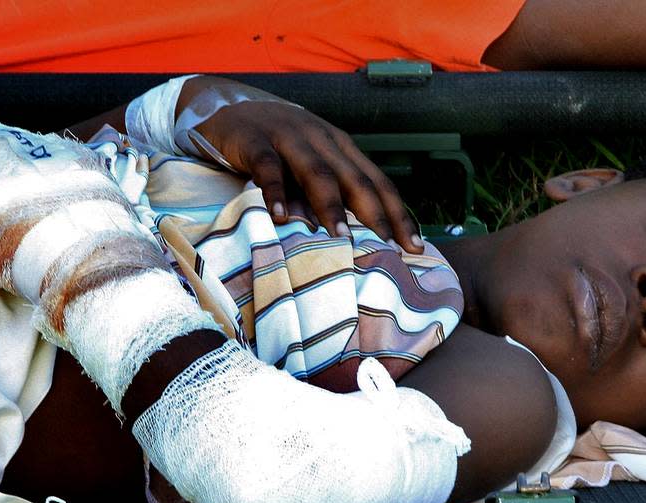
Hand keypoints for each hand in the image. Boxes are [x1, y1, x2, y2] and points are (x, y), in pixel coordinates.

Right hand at [187, 81, 424, 253]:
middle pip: (355, 179)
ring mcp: (288, 137)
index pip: (377, 182)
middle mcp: (322, 140)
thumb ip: (334, 193)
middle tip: (388, 248)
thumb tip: (363, 241)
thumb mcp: (313, 165)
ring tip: (342, 238)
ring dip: (330, 206)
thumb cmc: (279, 149)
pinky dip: (277, 192)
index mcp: (342, 147)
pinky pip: (269, 168)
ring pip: (317, 173)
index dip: (398, 214)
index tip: (415, 247)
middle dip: (375, 214)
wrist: (230, 111)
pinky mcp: (254, 141)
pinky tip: (282, 218)